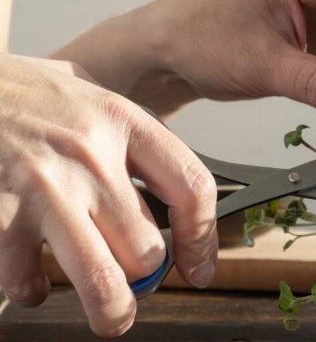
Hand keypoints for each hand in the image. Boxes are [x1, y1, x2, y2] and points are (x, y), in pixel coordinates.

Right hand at [0, 54, 217, 336]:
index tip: (198, 266)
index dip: (202, 239)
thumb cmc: (20, 92)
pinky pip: (28, 280)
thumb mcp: (89, 93)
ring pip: (103, 280)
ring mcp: (43, 187)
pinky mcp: (0, 213)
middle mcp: (89, 154)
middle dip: (145, 277)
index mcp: (122, 120)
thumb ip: (127, 135)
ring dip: (111, 309)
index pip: (191, 187)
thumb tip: (166, 190)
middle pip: (147, 248)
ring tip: (111, 316)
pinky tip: (32, 280)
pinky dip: (32, 291)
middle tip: (137, 283)